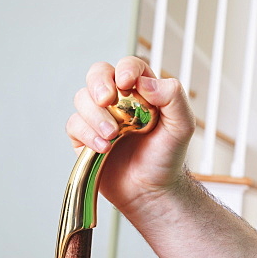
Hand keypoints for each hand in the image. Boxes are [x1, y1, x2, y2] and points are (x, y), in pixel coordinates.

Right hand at [67, 57, 194, 214]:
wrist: (151, 192)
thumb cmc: (166, 157)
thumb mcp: (182, 126)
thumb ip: (173, 97)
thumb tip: (145, 81)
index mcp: (141, 90)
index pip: (129, 66)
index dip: (125, 69)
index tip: (127, 82)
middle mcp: (117, 99)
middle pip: (97, 73)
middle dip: (99, 83)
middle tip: (107, 100)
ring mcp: (98, 117)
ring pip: (82, 98)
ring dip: (95, 115)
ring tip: (112, 135)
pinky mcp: (83, 137)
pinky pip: (74, 125)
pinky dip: (88, 135)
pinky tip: (104, 148)